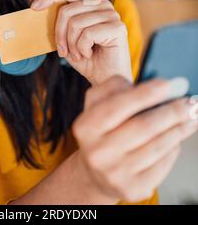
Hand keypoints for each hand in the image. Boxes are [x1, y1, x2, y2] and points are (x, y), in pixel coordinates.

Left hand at [30, 0, 131, 85]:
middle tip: (63, 51)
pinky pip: (87, 34)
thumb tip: (37, 6)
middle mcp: (103, 5)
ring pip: (75, 23)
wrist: (106, 80)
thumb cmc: (87, 59)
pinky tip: (89, 54)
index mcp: (91, 3)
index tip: (34, 7)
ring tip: (79, 54)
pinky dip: (82, 49)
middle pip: (67, 9)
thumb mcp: (67, 39)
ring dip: (71, 45)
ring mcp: (112, 14)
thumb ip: (59, 22)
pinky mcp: (117, 27)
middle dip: (59, 33)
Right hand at [72, 75, 197, 203]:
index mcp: (86, 126)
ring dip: (179, 129)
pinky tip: (177, 138)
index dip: (145, 94)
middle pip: (144, 127)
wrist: (95, 171)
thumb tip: (156, 87)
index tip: (168, 84)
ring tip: (191, 117)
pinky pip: (162, 164)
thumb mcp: (98, 103)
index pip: (118, 106)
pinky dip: (174, 148)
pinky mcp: (132, 189)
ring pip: (157, 146)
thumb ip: (117, 86)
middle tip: (189, 103)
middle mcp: (97, 152)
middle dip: (171, 112)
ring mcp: (115, 173)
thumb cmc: (103, 129)